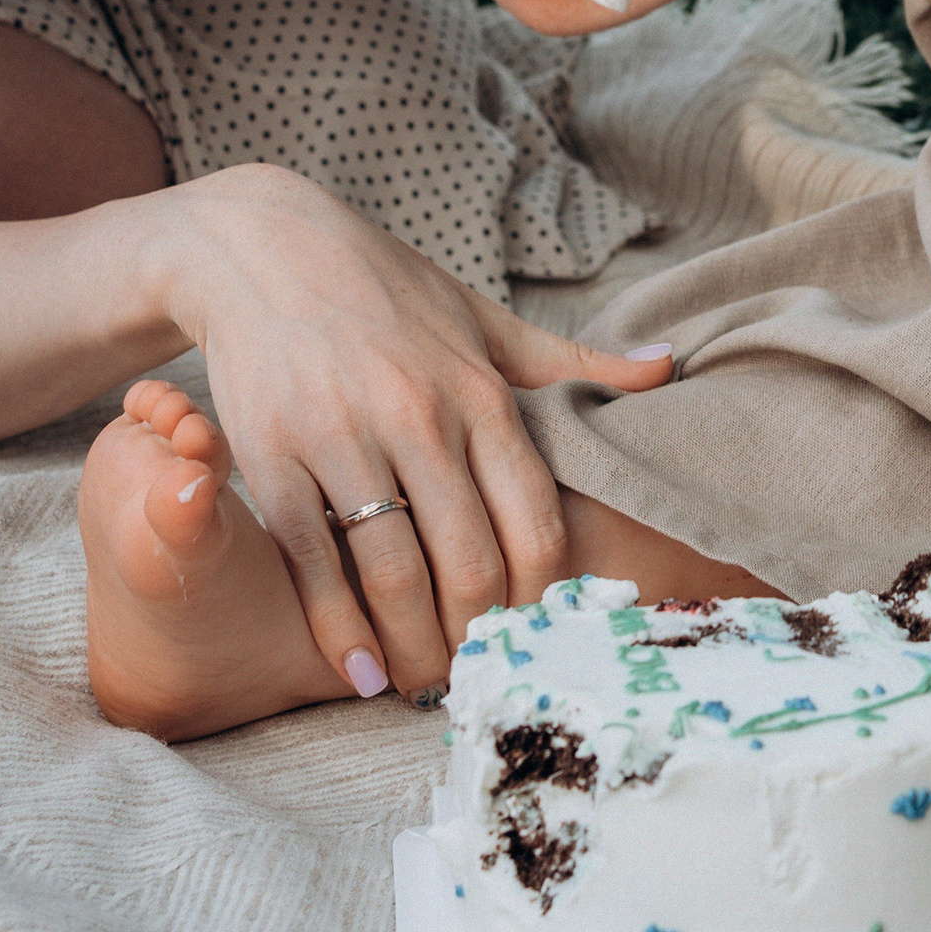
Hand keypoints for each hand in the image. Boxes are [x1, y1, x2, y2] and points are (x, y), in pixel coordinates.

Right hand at [150, 160, 674, 698]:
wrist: (263, 246)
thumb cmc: (386, 290)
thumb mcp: (484, 318)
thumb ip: (571, 362)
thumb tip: (667, 370)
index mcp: (481, 392)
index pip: (535, 519)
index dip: (541, 595)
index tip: (538, 634)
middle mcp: (419, 417)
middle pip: (469, 561)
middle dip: (478, 635)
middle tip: (479, 676)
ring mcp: (343, 438)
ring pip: (393, 571)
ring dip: (412, 646)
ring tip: (423, 685)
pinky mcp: (274, 457)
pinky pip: (312, 561)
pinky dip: (337, 627)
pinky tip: (357, 669)